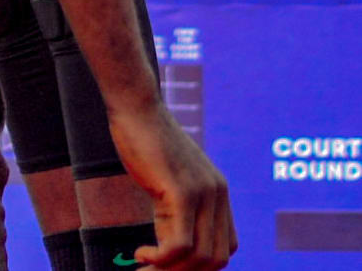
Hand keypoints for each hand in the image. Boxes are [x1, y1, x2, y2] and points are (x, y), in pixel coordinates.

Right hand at [103, 100, 236, 269]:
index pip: (226, 248)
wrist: (136, 107)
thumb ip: (180, 203)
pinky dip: (159, 260)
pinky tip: (139, 253)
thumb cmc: (144, 140)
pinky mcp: (181, 193)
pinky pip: (179, 246)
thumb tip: (173, 237)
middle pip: (215, 259)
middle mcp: (218, 195)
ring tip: (143, 266)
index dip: (200, 266)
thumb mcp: (170, 177)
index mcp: (218, 192)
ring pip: (199, 258)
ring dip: (168, 270)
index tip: (170, 266)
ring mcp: (202, 194)